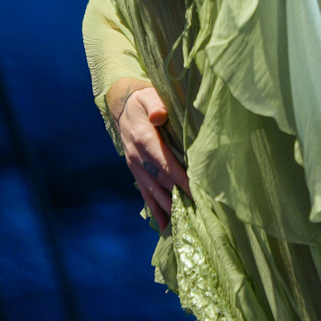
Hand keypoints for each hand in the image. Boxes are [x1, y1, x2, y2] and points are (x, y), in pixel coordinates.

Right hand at [116, 84, 191, 231]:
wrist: (123, 107)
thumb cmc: (143, 100)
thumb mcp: (149, 95)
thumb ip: (155, 104)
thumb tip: (160, 115)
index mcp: (144, 139)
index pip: (165, 164)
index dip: (180, 180)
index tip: (195, 193)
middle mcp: (138, 157)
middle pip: (160, 182)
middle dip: (178, 199)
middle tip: (196, 214)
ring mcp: (135, 166)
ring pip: (152, 191)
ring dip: (168, 208)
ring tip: (184, 224)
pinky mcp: (136, 171)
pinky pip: (145, 193)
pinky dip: (155, 209)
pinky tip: (165, 224)